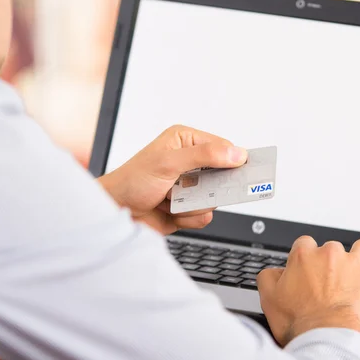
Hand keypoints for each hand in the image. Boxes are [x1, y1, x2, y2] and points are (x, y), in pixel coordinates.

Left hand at [98, 125, 247, 234]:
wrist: (115, 212)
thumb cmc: (131, 181)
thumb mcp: (168, 162)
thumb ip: (204, 155)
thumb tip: (235, 153)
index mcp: (185, 141)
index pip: (223, 147)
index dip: (233, 160)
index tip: (243, 170)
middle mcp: (190, 163)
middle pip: (224, 176)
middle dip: (210, 187)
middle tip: (200, 190)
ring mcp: (190, 187)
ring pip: (215, 199)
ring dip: (194, 204)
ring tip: (172, 199)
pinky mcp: (188, 207)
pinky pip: (205, 215)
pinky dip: (188, 217)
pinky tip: (171, 210)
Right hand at [257, 237, 359, 345]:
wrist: (324, 338)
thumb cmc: (298, 321)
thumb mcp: (268, 297)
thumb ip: (269, 276)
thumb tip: (276, 271)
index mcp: (304, 255)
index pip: (305, 243)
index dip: (307, 258)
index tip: (309, 271)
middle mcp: (330, 253)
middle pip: (333, 247)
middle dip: (332, 262)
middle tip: (330, 282)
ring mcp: (354, 263)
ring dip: (359, 258)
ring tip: (356, 275)